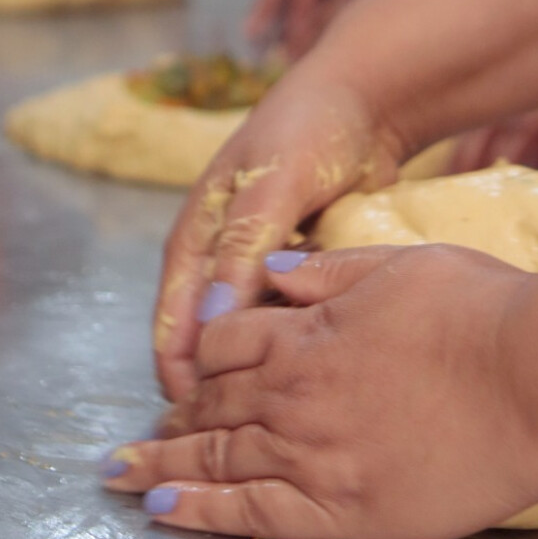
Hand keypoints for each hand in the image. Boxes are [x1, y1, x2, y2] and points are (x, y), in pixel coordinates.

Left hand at [111, 245, 537, 538]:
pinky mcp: (340, 510)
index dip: (202, 355)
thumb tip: (271, 268)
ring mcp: (313, 454)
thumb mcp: (400, 264)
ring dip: (163, 465)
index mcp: (308, 330)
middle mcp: (295, 392)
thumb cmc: (480, 311)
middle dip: (172, 418)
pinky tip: (166, 511)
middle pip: (213, 405)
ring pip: (218, 459)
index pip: (227, 342)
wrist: (534, 379)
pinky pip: (251, 512)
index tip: (187, 370)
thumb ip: (328, 271)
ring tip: (125, 472)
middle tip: (137, 433)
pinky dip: (201, 510)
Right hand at [153, 73, 408, 401]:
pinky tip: (320, 376)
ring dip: (260, 373)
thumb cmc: (307, 130)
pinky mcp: (300, 273)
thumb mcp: (272, 185)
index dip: (180, 380)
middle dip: (219, 388)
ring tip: (286, 420)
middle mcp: (220, 262)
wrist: (364, 100)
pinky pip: (291, 323)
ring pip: (250, 341)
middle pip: (207, 345)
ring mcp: (260, 270)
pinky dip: (296, 347)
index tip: (201, 427)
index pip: (172, 329)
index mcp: (195, 241)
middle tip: (249, 437)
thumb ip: (242, 249)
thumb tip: (213, 325)